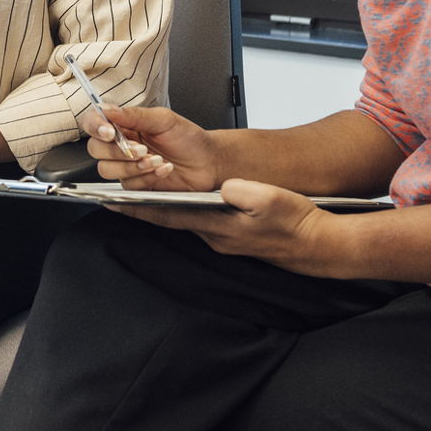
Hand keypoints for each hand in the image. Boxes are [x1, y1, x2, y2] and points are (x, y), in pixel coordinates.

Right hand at [83, 106, 221, 191]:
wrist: (208, 162)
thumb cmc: (189, 139)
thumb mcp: (164, 120)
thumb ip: (134, 114)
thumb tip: (108, 109)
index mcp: (125, 125)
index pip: (95, 123)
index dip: (96, 127)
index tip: (109, 131)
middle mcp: (121, 145)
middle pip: (96, 150)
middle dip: (117, 151)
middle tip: (140, 148)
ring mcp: (127, 166)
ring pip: (107, 170)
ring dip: (131, 166)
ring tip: (156, 159)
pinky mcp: (136, 184)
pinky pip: (128, 184)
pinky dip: (146, 177)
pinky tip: (163, 169)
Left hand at [118, 178, 341, 271]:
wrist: (317, 244)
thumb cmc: (296, 222)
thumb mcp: (270, 199)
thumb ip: (243, 192)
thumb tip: (224, 186)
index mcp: (219, 226)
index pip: (168, 216)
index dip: (138, 209)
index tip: (113, 202)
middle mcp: (216, 236)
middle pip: (170, 219)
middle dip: (143, 208)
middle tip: (115, 195)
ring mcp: (223, 239)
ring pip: (184, 220)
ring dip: (163, 209)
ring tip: (140, 193)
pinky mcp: (232, 236)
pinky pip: (200, 221)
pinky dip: (184, 211)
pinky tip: (181, 201)